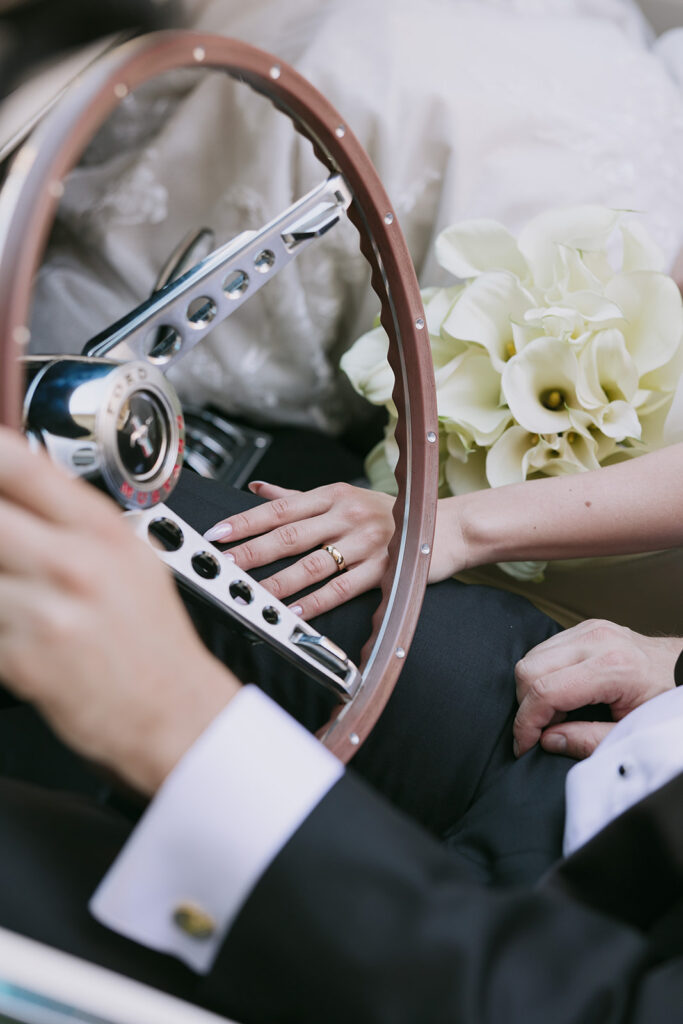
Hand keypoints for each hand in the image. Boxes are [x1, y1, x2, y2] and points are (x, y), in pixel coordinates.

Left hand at [0, 428, 238, 794]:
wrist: (172, 711)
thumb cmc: (152, 638)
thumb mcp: (132, 557)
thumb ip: (71, 517)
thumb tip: (15, 482)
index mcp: (102, 530)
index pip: (20, 464)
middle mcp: (72, 563)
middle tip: (1, 541)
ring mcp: (44, 611)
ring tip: (13, 587)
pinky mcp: (21, 657)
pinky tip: (16, 624)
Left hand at [204, 481, 463, 618]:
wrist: (446, 527)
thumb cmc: (389, 514)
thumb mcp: (345, 497)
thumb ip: (298, 497)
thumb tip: (256, 490)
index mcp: (334, 495)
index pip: (280, 509)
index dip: (246, 521)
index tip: (218, 534)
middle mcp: (347, 516)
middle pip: (290, 536)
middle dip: (253, 552)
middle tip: (223, 566)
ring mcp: (366, 543)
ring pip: (313, 566)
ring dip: (279, 582)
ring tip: (252, 595)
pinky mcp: (383, 570)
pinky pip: (342, 589)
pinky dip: (316, 602)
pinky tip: (294, 613)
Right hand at [513, 619, 681, 759]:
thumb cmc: (666, 701)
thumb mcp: (632, 731)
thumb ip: (588, 740)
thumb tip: (548, 740)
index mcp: (612, 668)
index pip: (545, 691)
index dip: (526, 723)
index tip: (524, 745)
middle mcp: (596, 641)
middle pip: (529, 669)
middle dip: (526, 706)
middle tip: (539, 732)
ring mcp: (590, 629)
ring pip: (532, 656)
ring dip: (532, 690)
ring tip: (555, 714)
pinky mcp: (586, 627)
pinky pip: (546, 648)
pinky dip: (543, 674)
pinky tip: (562, 695)